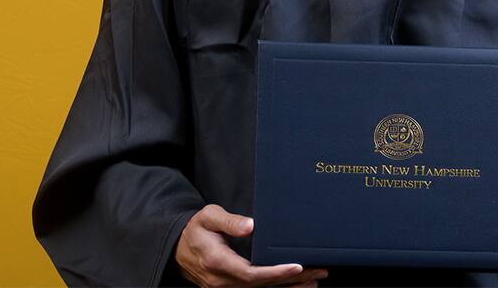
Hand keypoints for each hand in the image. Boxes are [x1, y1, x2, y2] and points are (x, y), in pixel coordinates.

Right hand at [175, 204, 328, 287]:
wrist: (178, 249)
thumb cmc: (197, 229)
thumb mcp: (208, 216)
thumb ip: (229, 221)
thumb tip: (251, 226)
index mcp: (217, 262)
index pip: (250, 273)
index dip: (274, 272)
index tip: (296, 266)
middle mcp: (221, 281)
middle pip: (261, 284)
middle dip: (291, 279)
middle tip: (318, 271)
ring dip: (289, 287)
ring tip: (314, 280)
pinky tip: (296, 285)